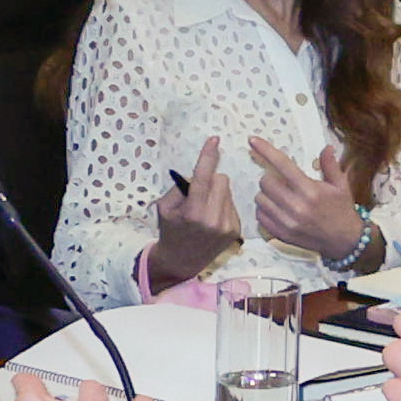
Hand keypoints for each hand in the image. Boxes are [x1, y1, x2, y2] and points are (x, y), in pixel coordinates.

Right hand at [144, 142, 245, 292]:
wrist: (181, 260)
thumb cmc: (170, 230)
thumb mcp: (165, 207)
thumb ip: (181, 188)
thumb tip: (199, 172)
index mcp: (192, 211)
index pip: (203, 177)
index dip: (208, 156)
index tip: (214, 140)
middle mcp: (212, 218)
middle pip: (222, 179)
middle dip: (211, 180)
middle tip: (199, 193)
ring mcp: (226, 225)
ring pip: (228, 191)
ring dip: (217, 193)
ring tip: (204, 209)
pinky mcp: (235, 230)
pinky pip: (232, 204)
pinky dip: (222, 205)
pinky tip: (213, 218)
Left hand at [244, 135, 363, 258]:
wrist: (344, 241)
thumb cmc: (342, 210)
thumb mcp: (341, 186)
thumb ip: (330, 165)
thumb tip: (326, 147)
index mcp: (310, 191)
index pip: (282, 165)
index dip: (265, 150)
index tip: (253, 140)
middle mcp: (296, 206)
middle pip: (265, 182)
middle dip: (270, 177)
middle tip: (281, 181)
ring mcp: (287, 222)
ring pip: (260, 199)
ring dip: (266, 194)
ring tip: (280, 196)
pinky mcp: (281, 234)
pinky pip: (260, 216)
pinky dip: (264, 209)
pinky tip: (277, 209)